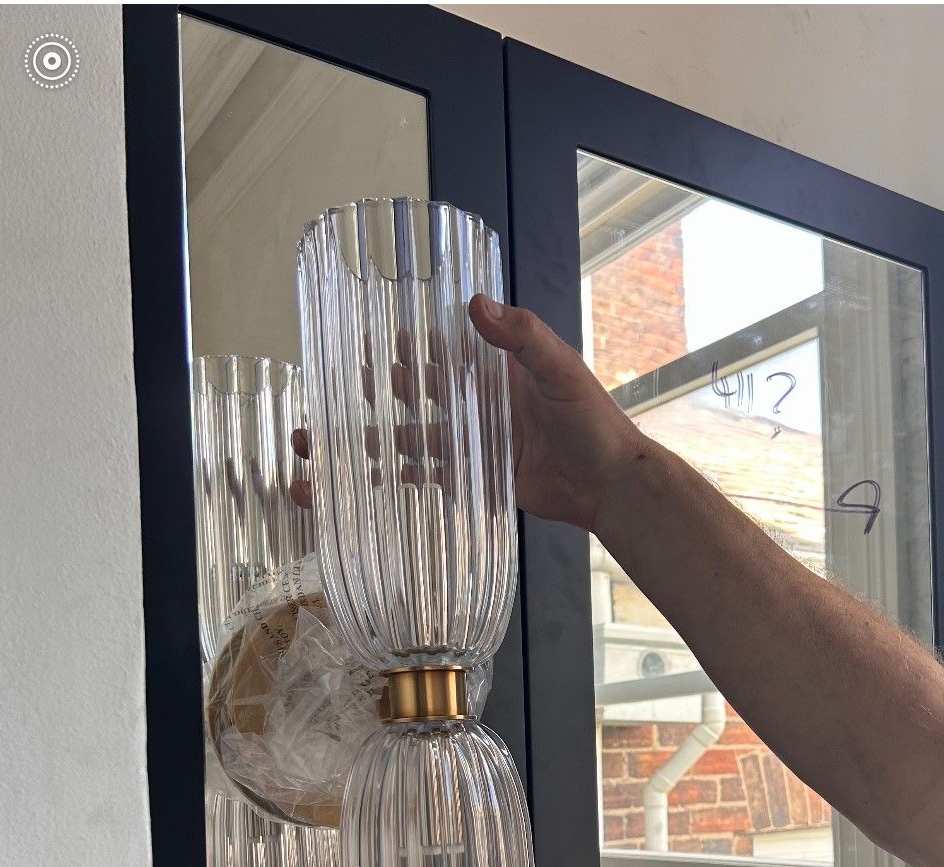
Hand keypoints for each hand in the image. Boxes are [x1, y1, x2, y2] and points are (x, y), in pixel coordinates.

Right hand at [289, 300, 649, 534]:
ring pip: (413, 438)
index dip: (404, 345)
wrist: (610, 486)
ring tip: (334, 442)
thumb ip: (522, 338)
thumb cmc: (594, 424)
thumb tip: (476, 304)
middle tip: (333, 394)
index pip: (441, 350)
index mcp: (495, 370)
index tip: (365, 337)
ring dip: (375, 440)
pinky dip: (398, 478)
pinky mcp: (475, 480)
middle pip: (416, 395)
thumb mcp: (560, 371)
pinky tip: (364, 480)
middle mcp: (478, 404)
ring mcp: (474, 444)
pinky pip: (430, 477)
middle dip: (375, 394)